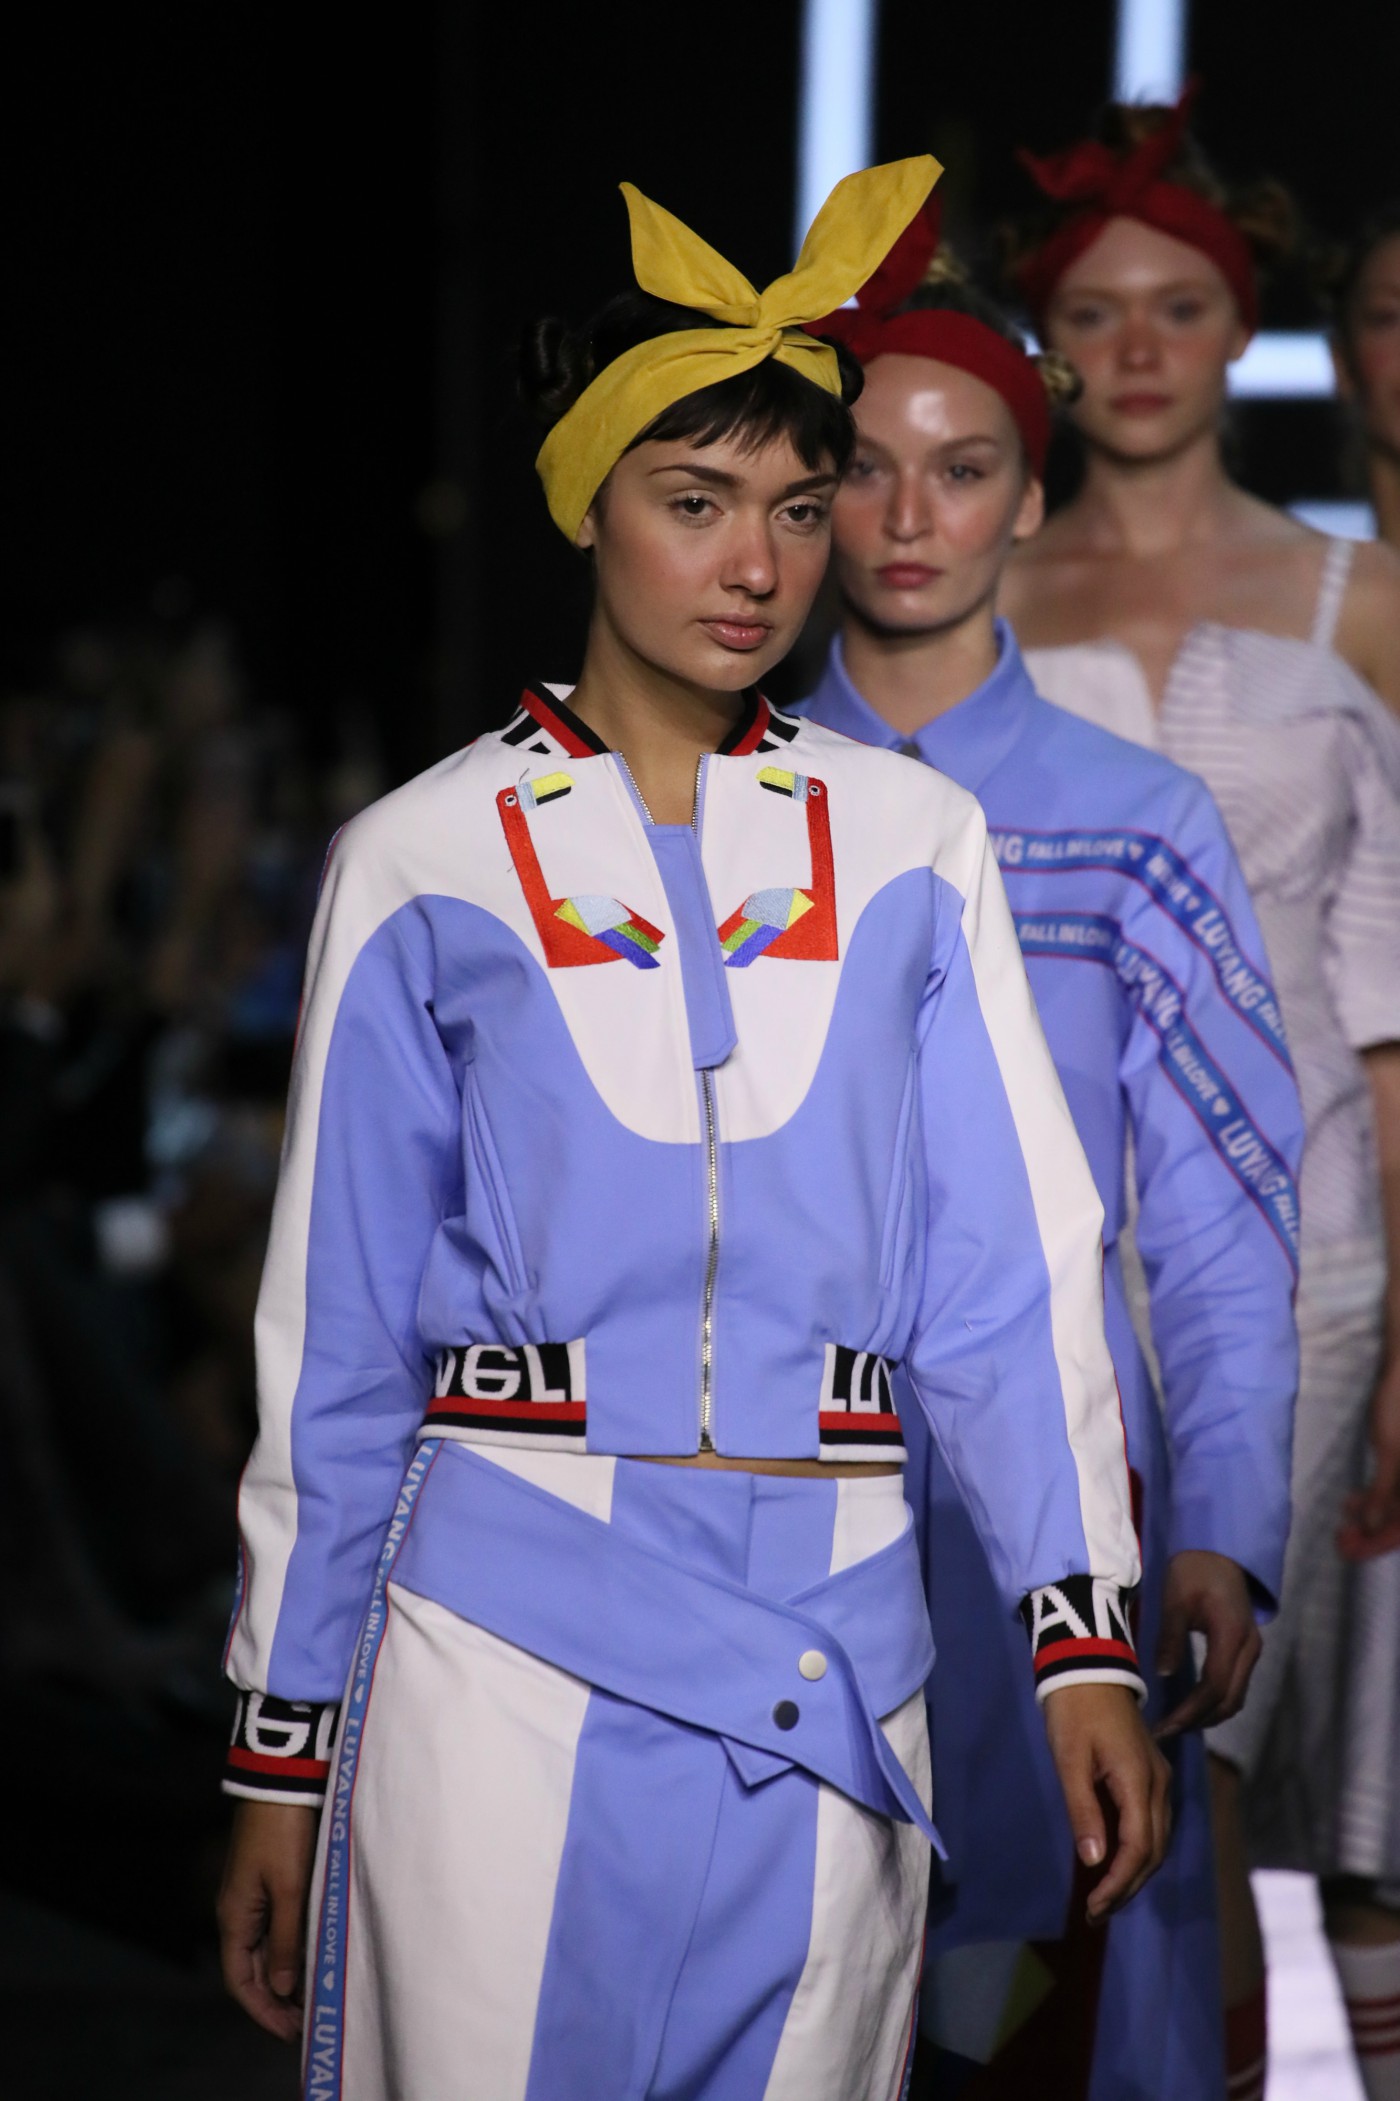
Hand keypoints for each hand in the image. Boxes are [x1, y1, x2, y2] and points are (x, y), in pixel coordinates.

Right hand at [217, 1799, 318, 2040]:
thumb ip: (287, 1939)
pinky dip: (291, 1949)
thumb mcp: (289, 1888)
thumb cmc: (284, 1832)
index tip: (291, 2032)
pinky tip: (312, 1957)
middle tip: (307, 2023)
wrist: (282, 1780)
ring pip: (266, 1949)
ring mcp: (252, 1894)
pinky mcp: (269, 1879)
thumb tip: (284, 1987)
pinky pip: (275, 1927)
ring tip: (314, 1997)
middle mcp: (238, 1910)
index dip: (263, 2011)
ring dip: (286, 1975)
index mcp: (234, 1917)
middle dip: (277, 2000)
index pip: (241, 1981)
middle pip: (253, 1969)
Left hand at [1042, 1682, 1170, 1923]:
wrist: (1088, 1665)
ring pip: (1157, 1838)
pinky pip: (1153, 1822)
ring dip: (1135, 1871)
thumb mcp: (1070, 1760)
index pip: (1138, 1848)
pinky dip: (1139, 1849)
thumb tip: (1094, 1861)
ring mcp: (1158, 1778)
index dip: (1118, 1883)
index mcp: (1139, 1781)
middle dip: (1128, 1885)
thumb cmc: (1073, 1710)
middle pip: (1153, 1850)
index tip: (1093, 1907)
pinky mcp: (1151, 1773)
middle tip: (1096, 1912)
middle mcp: (1158, 1784)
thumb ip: (1083, 1810)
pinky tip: (1117, 1861)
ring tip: (1106, 1896)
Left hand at [1153, 1550, 1260, 1736]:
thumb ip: (1170, 1637)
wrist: (1219, 1550)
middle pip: (1229, 1700)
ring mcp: (1251, 1651)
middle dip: (1198, 1720)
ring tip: (1175, 1724)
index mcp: (1232, 1635)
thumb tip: (1161, 1675)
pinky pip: (1234, 1686)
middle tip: (1166, 1731)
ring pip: (1235, 1697)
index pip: (1214, 1687)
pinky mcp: (1246, 1650)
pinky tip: (1191, 1706)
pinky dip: (1215, 1702)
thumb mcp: (1175, 1599)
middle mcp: (1249, 1649)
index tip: (1165, 1726)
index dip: (1190, 1712)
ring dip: (1208, 1715)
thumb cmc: (1194, 1570)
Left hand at [1338, 1353, 1399, 1561]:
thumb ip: (1382, 1493)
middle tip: (1339, 1539)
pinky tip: (1353, 1501)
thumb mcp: (1390, 1453)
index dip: (1377, 1545)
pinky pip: (1397, 1490)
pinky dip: (1377, 1498)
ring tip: (1343, 1520)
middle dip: (1372, 1534)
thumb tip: (1370, 1528)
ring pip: (1399, 1508)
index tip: (1347, 1551)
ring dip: (1372, 1517)